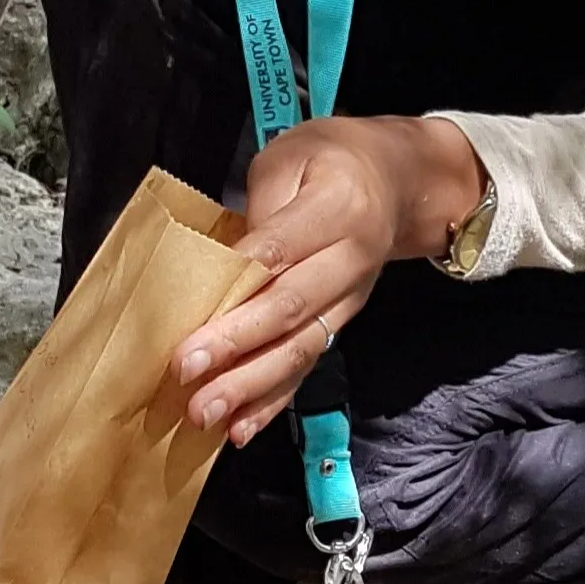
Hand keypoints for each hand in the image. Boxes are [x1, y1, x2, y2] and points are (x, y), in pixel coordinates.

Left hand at [171, 114, 487, 447]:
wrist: (399, 181)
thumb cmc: (333, 160)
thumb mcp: (291, 155)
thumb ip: (260, 205)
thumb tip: (223, 263)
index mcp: (339, 206)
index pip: (282, 249)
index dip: (238, 282)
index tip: (198, 308)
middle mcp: (351, 259)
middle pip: (291, 307)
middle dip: (235, 343)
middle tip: (184, 369)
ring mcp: (350, 298)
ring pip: (301, 347)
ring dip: (250, 386)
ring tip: (205, 411)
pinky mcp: (341, 323)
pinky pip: (308, 366)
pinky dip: (273, 400)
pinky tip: (241, 428)